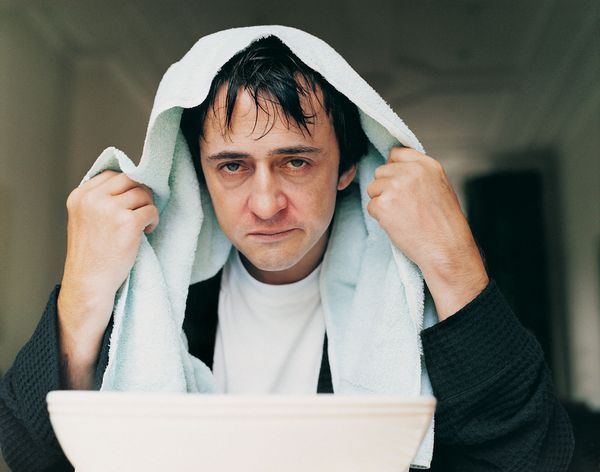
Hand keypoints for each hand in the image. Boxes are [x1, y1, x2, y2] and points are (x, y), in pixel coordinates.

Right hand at [58, 170, 158, 373]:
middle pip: (129, 178)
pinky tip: (146, 232)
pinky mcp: (127, 222)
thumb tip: (130, 184)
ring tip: (143, 225)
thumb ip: (99, 201)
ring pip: (143, 193)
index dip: (127, 185)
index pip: (111, 174)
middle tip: (143, 209)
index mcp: (80, 196)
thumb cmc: (91, 256)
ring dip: (148, 207)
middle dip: (141, 192)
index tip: (132, 199)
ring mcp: (110, 209)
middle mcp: (93, 198)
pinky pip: (150, 210)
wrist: (89, 283)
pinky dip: (153, 220)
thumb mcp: (84, 220)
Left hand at [366, 147, 487, 319]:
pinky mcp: (383, 204)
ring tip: (402, 216)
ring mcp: (395, 187)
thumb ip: (419, 174)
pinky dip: (380, 218)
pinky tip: (398, 225)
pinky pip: (371, 207)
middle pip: (381, 171)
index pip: (396, 153)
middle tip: (403, 206)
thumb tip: (395, 168)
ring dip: (382, 202)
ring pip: (373, 189)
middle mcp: (410, 172)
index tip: (398, 182)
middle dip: (386, 188)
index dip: (393, 169)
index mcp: (427, 165)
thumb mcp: (440, 187)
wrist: (445, 249)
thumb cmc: (445, 224)